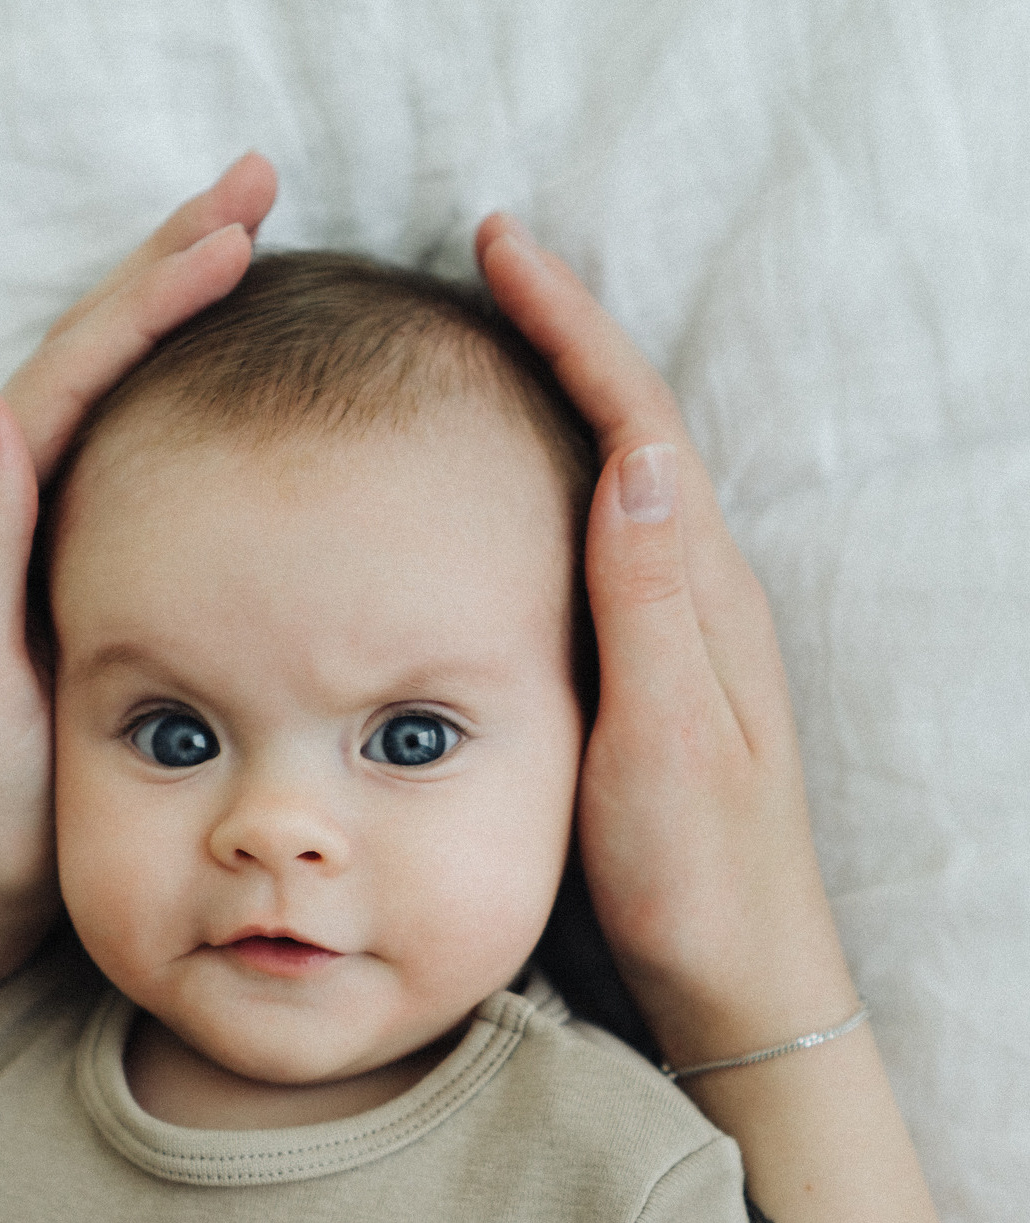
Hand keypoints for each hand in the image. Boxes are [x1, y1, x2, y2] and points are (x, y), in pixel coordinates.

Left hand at [0, 153, 277, 938]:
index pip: (62, 377)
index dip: (147, 299)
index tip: (233, 232)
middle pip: (79, 358)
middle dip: (162, 268)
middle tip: (251, 190)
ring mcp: (15, 536)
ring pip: (97, 393)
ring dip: (162, 312)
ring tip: (235, 244)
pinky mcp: (49, 571)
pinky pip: (108, 452)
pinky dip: (160, 393)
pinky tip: (208, 373)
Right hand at [476, 213, 857, 1070]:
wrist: (735, 970)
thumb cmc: (696, 874)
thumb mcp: (666, 743)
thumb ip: (650, 605)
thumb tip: (638, 456)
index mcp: (701, 598)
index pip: (638, 425)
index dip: (572, 330)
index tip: (502, 251)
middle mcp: (699, 596)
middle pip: (635, 426)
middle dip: (566, 335)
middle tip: (492, 270)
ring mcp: (678, 631)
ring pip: (622, 476)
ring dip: (564, 397)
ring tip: (490, 347)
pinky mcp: (651, 668)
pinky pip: (606, 539)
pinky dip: (559, 478)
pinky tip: (515, 488)